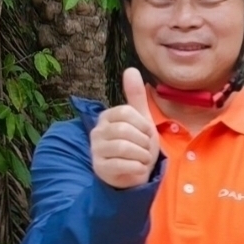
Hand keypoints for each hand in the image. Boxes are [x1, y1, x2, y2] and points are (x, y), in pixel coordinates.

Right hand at [90, 66, 162, 190]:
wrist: (136, 174)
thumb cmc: (139, 145)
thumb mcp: (141, 119)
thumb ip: (135, 96)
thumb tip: (130, 69)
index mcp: (107, 117)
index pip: (127, 112)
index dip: (143, 124)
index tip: (146, 134)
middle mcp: (97, 132)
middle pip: (125, 130)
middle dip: (143, 142)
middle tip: (145, 149)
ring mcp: (96, 150)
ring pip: (123, 147)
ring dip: (141, 155)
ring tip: (142, 159)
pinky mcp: (100, 168)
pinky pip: (122, 164)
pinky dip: (137, 167)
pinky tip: (138, 169)